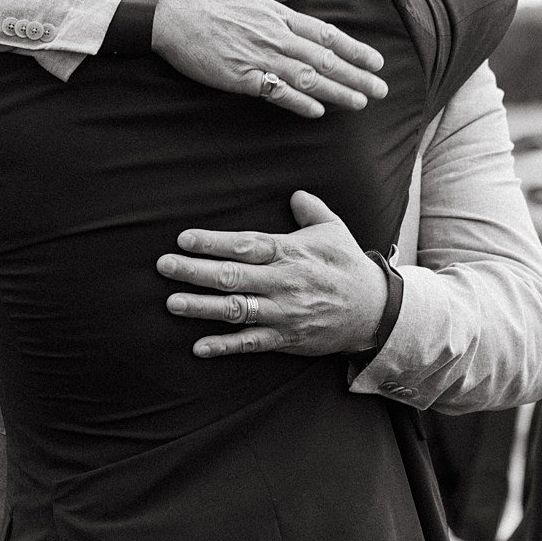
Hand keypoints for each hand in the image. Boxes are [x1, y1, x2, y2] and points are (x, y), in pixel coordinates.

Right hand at [151, 0, 389, 117]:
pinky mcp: (240, 76)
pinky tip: (318, 111)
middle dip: (356, 75)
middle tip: (381, 90)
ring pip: (308, 77)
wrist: (168, 10)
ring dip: (337, 91)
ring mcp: (259, 56)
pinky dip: (299, 101)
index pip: (327, 34)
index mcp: (279, 15)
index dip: (355, 49)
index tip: (377, 61)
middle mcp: (276, 36)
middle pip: (325, 58)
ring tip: (360, 103)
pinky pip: (276, 91)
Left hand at [161, 191, 387, 356]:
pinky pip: (251, 344)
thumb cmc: (348, 266)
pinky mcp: (286, 338)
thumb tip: (294, 193)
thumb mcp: (334, 231)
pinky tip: (199, 347)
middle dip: (195, 270)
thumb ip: (310, 210)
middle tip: (164, 266)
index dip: (213, 242)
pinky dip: (225, 346)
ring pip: (236, 309)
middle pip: (233, 276)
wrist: (376, 310)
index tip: (184, 238)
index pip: (245, 244)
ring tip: (172, 303)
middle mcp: (284, 282)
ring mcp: (284, 312)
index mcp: (290, 252)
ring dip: (202, 307)